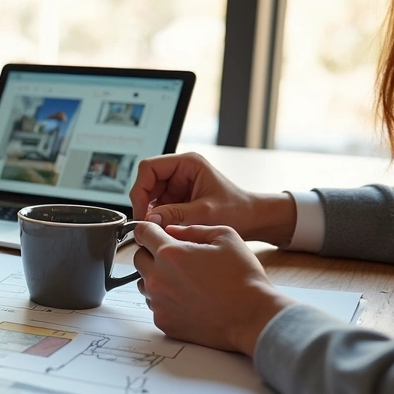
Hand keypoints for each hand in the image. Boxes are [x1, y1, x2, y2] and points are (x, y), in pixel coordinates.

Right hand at [129, 153, 295, 245]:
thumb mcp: (206, 213)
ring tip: (158, 230)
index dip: (140, 189)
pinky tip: (163, 229)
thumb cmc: (237, 210)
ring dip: (150, 213)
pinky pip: (157, 207)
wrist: (253, 220)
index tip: (142, 212)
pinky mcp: (176, 200)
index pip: (149, 168)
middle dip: (144, 204)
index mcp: (187, 164)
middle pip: (146, 183)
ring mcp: (177, 185)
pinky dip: (157, 219)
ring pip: (149, 197)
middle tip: (147, 225)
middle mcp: (179, 171)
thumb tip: (149, 219)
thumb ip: (176, 214)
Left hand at [132, 222, 294, 355]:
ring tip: (185, 280)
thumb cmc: (243, 278)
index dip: (149, 229)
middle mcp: (157, 278)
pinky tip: (188, 298)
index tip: (154, 232)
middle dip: (153, 254)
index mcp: (170, 253)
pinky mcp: (162, 321)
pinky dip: (165, 299)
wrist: (252, 316)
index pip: (142, 232)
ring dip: (157, 277)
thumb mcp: (225, 237)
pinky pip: (154, 304)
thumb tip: (172, 230)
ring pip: (144, 282)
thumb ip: (193, 229)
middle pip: (138, 258)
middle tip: (177, 259)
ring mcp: (158, 302)